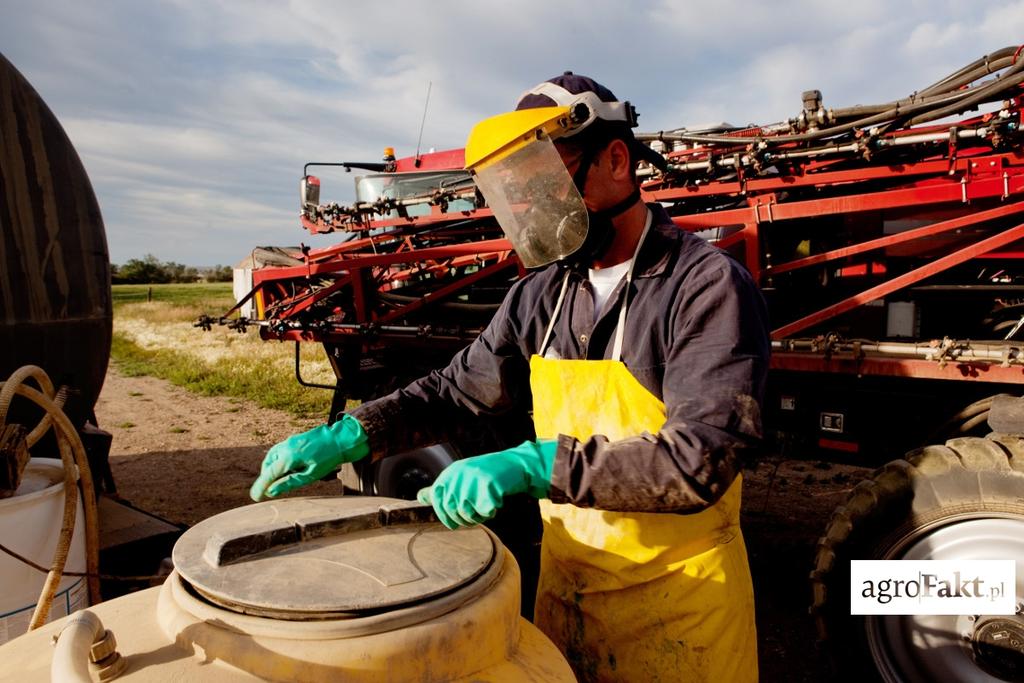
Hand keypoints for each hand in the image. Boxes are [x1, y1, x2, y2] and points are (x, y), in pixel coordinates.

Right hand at [249, 415, 369, 500]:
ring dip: (271, 470)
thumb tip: (271, 491)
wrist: (341, 439)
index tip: (255, 497)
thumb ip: (289, 483)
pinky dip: (278, 461)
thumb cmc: (328, 459)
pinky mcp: (294, 439)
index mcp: (289, 457)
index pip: (269, 474)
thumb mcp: (310, 475)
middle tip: (266, 491)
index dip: (260, 486)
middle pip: (268, 466)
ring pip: (272, 458)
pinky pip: (280, 452)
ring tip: (277, 481)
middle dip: (266, 479)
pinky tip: (286, 469)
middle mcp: (286, 447)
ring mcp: (289, 441)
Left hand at [417, 439, 555, 528]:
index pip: (437, 499)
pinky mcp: (488, 486)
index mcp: (451, 473)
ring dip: (476, 517)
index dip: (444, 515)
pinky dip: (490, 512)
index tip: (453, 523)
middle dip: (462, 520)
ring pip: (467, 513)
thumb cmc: (486, 474)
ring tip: (485, 509)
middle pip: (451, 510)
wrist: (514, 464)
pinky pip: (484, 511)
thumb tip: (420, 496)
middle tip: (474, 518)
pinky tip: (495, 504)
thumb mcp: (460, 476)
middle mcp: (459, 475)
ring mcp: (473, 480)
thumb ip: (442, 488)